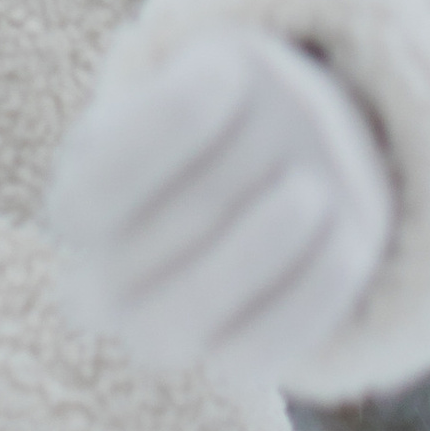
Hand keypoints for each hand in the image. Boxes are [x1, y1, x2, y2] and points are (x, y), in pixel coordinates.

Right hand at [47, 25, 394, 389]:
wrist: (281, 176)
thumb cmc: (233, 115)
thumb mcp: (214, 79)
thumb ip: (208, 94)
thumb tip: (228, 90)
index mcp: (82, 200)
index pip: (93, 183)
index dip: (162, 125)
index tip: (228, 72)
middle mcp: (105, 276)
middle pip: (139, 252)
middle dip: (218, 198)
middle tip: (293, 166)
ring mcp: (161, 326)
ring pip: (185, 315)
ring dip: (254, 253)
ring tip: (314, 193)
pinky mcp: (226, 359)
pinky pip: (253, 352)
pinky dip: (304, 299)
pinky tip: (347, 241)